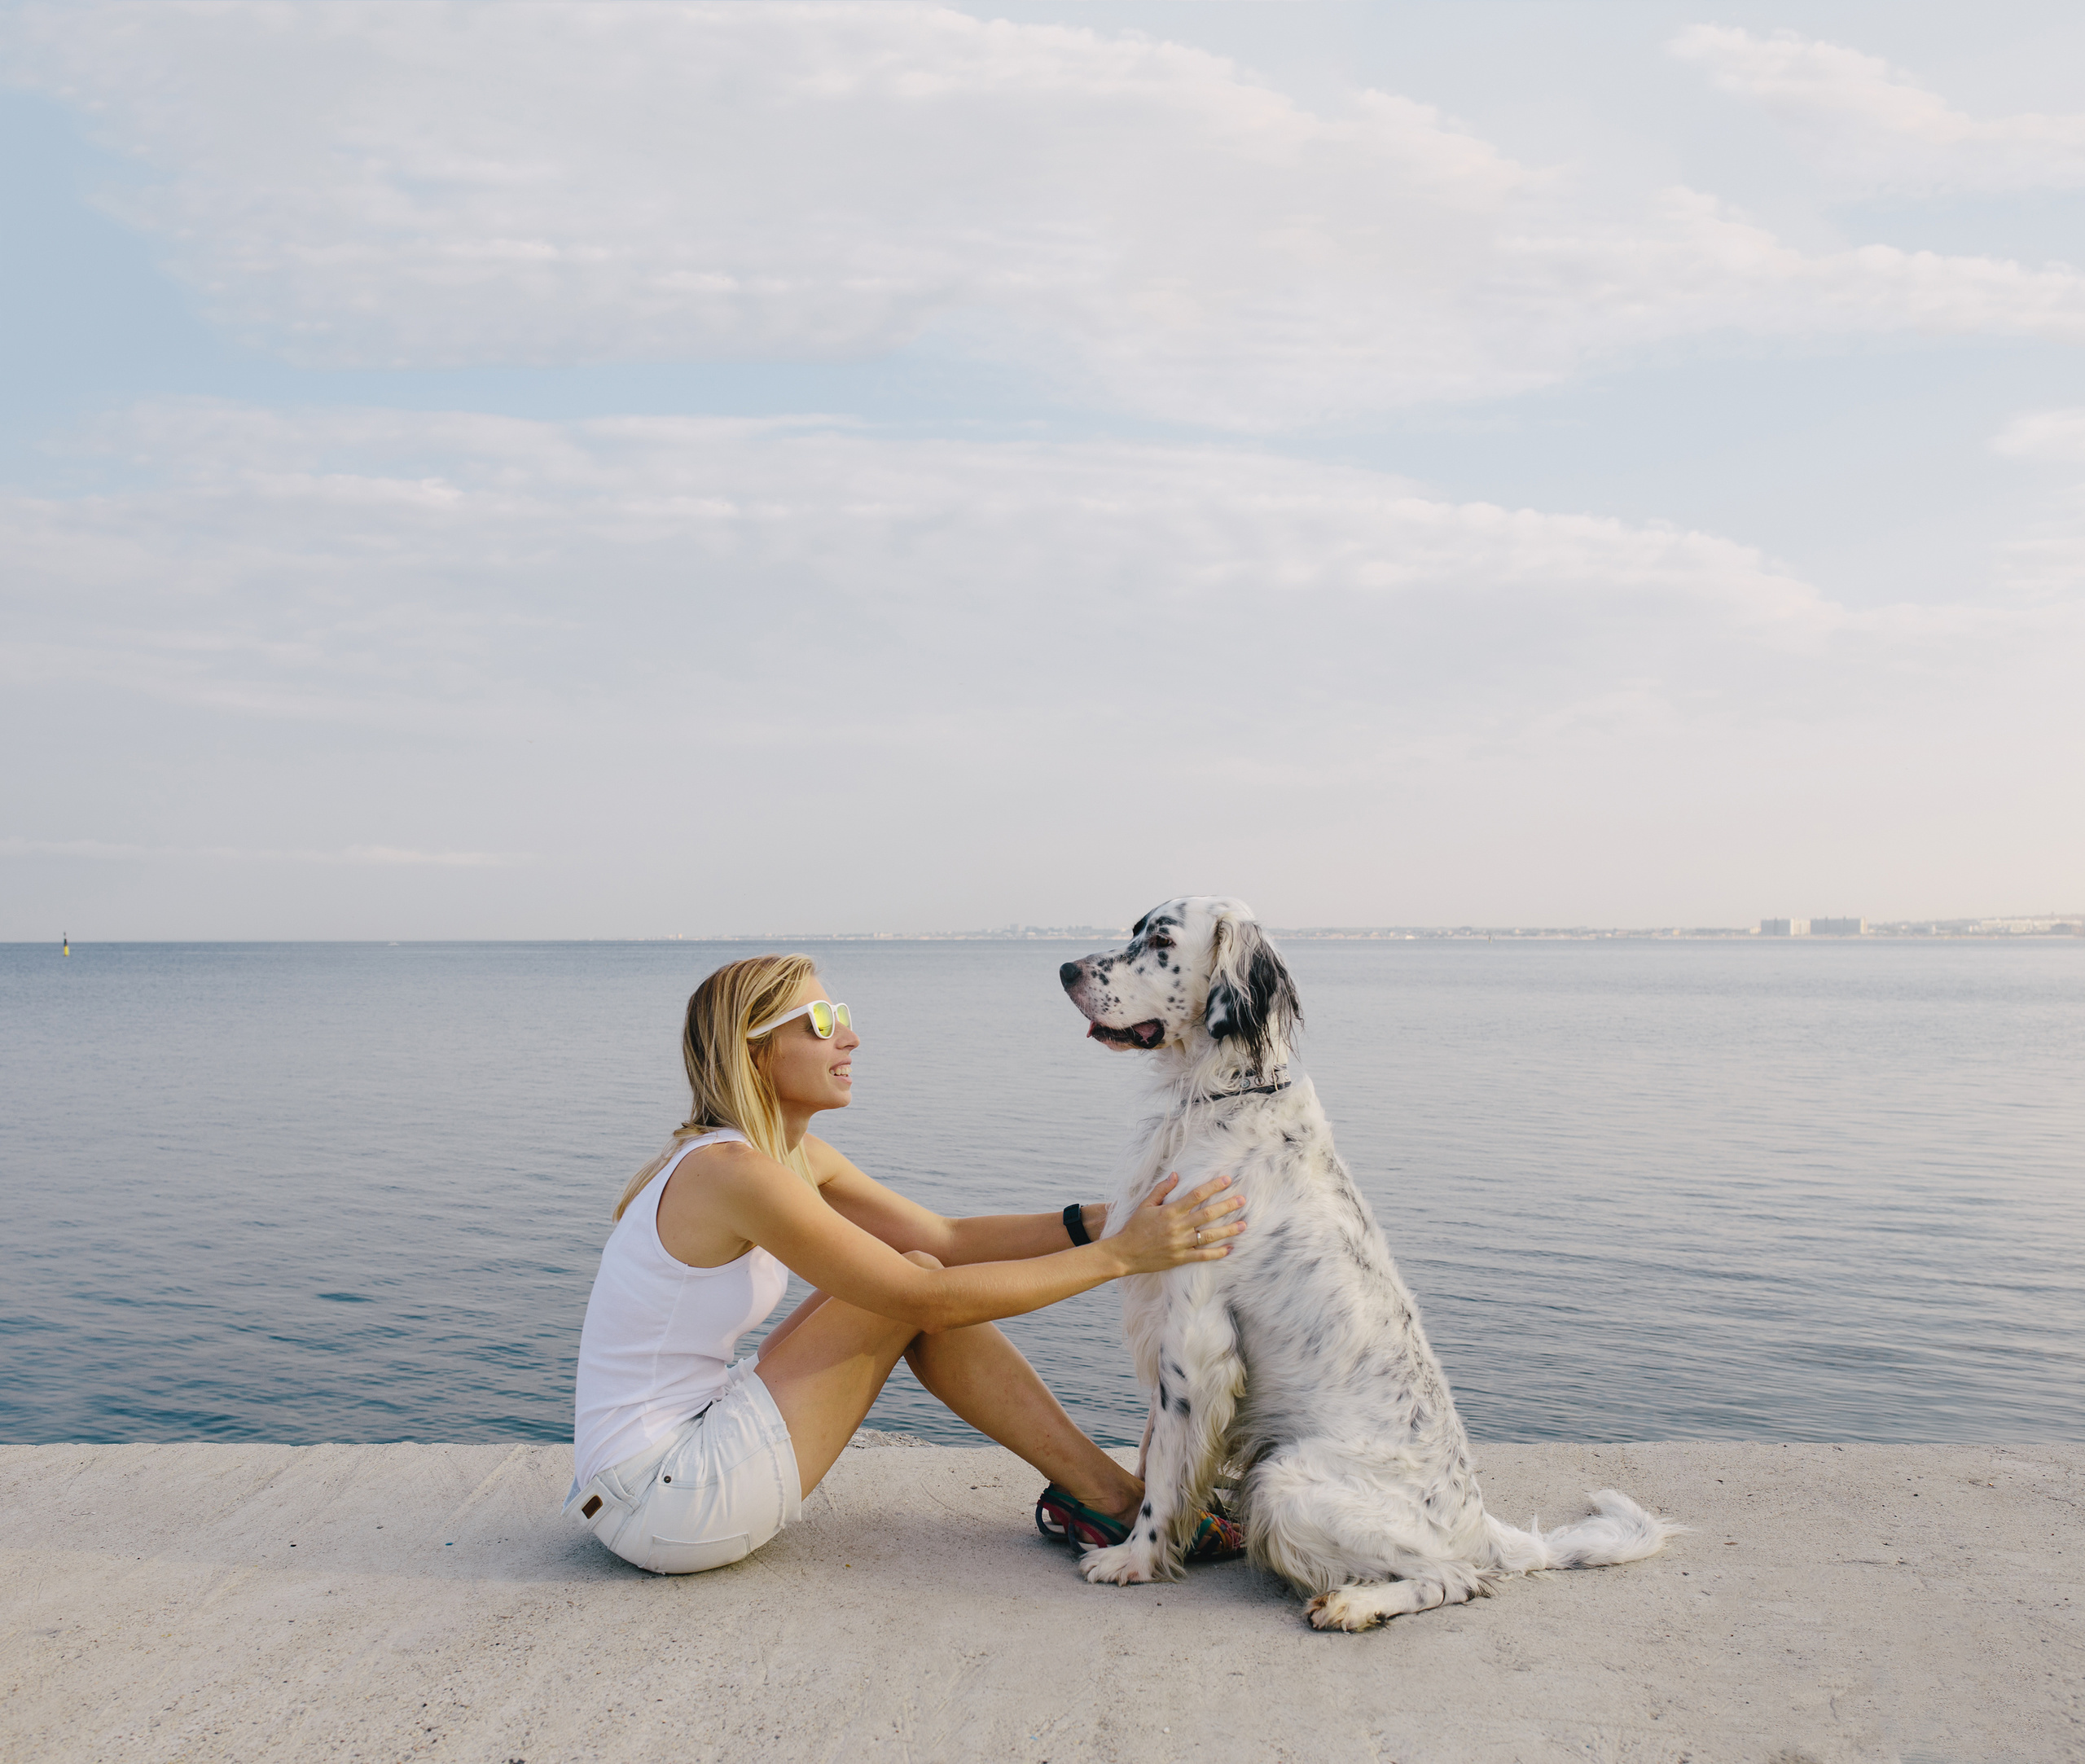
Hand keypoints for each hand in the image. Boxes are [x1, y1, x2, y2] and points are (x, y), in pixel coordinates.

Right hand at [1109, 1173, 1243, 1274]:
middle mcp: (1177, 1226)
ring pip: (1209, 1235)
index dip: (1213, 1186)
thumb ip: (1161, 1190)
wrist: (1124, 1253)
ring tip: (1244, 1225)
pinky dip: (1217, 1253)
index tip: (1227, 1179)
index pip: (1196, 1195)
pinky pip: (1202, 1255)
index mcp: (1170, 1211)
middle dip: (1227, 1206)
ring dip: (1228, 1230)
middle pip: (1207, 1214)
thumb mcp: (1145, 1205)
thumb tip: (1176, 1174)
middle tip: (1243, 1200)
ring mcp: (1180, 1243)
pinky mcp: (1180, 1258)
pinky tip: (1230, 1249)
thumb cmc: (1134, 1227)